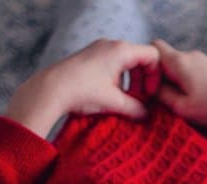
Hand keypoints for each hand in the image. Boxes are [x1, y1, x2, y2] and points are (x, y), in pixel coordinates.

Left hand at [5, 39, 159, 138]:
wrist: (50, 89)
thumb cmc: (82, 91)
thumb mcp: (114, 103)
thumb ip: (136, 108)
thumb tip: (146, 114)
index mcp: (121, 50)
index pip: (153, 56)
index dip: (156, 76)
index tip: (148, 94)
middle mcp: (111, 45)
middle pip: (140, 59)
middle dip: (144, 81)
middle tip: (140, 100)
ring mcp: (99, 49)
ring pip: (126, 62)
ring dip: (131, 81)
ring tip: (125, 100)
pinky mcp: (90, 57)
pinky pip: (112, 64)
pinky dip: (118, 79)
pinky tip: (110, 95)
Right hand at [153, 40, 206, 123]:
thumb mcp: (181, 107)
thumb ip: (161, 96)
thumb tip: (150, 89)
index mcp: (179, 61)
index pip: (152, 49)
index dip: (145, 67)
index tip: (150, 89)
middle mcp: (191, 56)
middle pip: (165, 61)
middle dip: (161, 80)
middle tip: (165, 102)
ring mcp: (204, 61)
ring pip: (179, 69)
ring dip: (176, 86)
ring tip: (185, 106)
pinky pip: (192, 74)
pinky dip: (189, 87)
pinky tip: (198, 104)